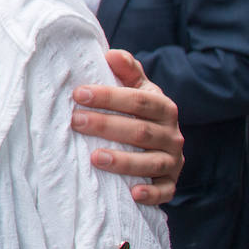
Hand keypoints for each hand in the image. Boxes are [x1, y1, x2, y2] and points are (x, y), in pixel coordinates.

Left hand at [71, 49, 183, 204]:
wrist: (159, 141)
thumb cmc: (137, 110)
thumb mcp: (136, 87)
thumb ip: (126, 70)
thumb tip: (111, 54)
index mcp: (163, 107)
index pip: (138, 99)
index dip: (109, 96)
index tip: (78, 94)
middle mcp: (172, 134)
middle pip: (140, 131)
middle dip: (106, 126)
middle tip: (76, 122)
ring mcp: (172, 160)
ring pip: (150, 162)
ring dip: (123, 161)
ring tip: (94, 157)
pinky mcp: (170, 183)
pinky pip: (164, 191)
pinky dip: (151, 194)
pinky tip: (133, 193)